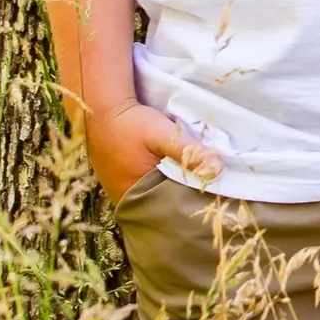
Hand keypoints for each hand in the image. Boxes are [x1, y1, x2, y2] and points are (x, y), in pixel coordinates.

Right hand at [89, 100, 219, 203]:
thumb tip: (217, 170)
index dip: (191, 202)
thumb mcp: (162, 134)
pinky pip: (147, 186)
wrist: (102, 109)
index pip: (168, 210)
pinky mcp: (122, 179)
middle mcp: (125, 198)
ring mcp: (121, 190)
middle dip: (184, 196)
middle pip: (162, 204)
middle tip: (210, 186)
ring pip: (155, 194)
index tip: (213, 195)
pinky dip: (162, 180)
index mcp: (133, 195)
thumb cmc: (130, 124)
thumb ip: (188, 151)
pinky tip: (176, 171)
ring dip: (173, 186)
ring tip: (198, 179)